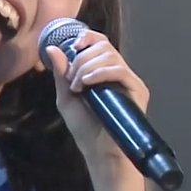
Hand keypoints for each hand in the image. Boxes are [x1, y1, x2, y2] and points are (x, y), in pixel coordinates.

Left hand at [44, 30, 150, 188]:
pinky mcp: (138, 91)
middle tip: (72, 80)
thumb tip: (52, 48)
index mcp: (103, 72)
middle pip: (103, 46)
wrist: (99, 152)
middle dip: (81, 59)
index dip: (87, 38)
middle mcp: (118, 73)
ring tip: (78, 87)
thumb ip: (61, 73)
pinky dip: (100, 72)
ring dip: (87, 67)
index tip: (73, 46)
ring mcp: (129, 81)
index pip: (100, 43)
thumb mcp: (66, 98)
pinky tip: (87, 83)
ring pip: (110, 56)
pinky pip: (120, 70)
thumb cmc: (85, 129)